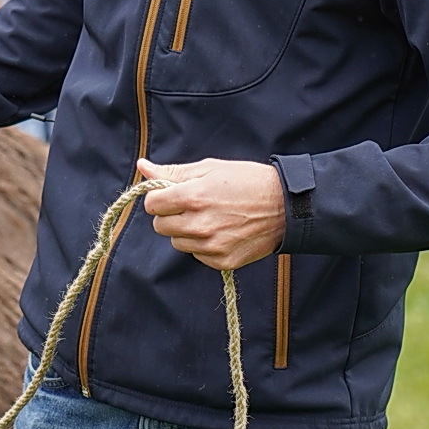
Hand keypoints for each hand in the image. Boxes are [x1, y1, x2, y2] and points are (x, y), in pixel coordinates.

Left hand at [136, 157, 285, 270]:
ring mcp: (211, 246)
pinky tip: (221, 231)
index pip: (152, 205)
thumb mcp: (210, 168)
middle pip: (160, 226)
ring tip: (210, 218)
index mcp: (193, 197)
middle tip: (193, 206)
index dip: (160, 198)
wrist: (286, 207)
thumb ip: (172, 172)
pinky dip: (202, 246)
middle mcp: (199, 224)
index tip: (173, 195)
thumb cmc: (247, 181)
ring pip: (177, 243)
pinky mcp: (222, 261)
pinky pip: (196, 255)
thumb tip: (142, 167)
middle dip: (171, 215)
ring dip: (186, 232)